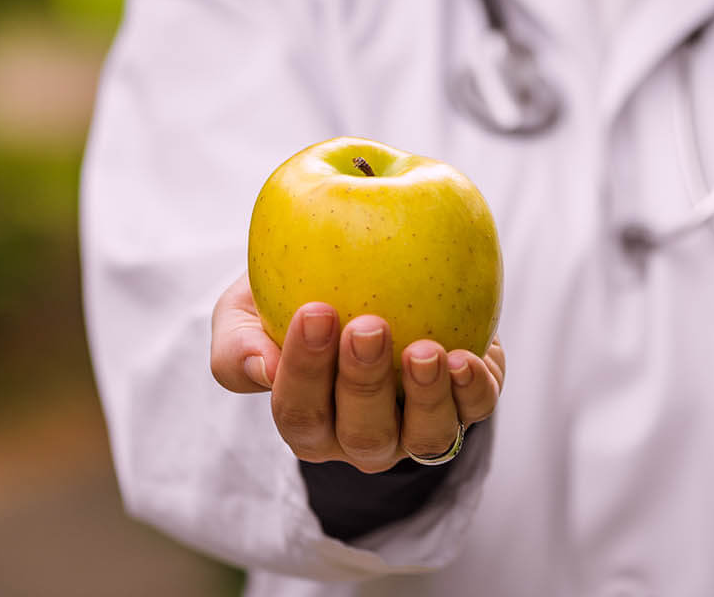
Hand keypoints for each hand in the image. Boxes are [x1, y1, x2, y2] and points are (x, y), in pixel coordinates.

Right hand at [210, 273, 505, 471]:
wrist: (362, 275)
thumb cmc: (291, 296)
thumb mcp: (243, 311)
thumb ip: (237, 344)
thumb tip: (262, 367)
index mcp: (308, 422)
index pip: (299, 413)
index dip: (304, 371)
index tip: (314, 312)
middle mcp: (362, 437)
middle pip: (363, 435)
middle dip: (365, 384)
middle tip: (368, 327)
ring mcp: (417, 426)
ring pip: (425, 439)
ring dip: (426, 398)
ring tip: (425, 351)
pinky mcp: (465, 400)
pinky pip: (475, 410)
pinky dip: (472, 390)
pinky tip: (463, 357)